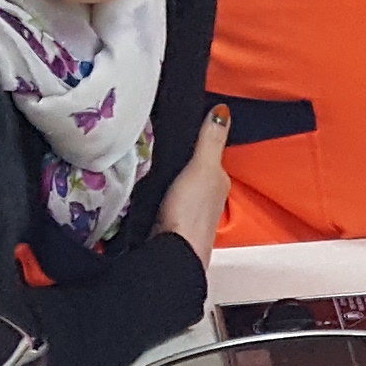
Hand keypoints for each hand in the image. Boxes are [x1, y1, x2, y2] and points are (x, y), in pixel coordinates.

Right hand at [156, 106, 232, 263]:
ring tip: (143, 155)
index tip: (176, 124)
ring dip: (163, 174)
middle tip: (153, 137)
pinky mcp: (166, 222)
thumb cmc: (191, 213)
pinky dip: (154, 190)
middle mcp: (206, 197)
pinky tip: (142, 184)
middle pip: (190, 170)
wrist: (172, 254)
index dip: (194, 141)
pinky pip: (160, 198)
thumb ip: (211, 141)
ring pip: (175, 184)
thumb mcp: (203, 169)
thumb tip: (223, 110)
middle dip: (177, 158)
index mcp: (218, 182)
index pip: (207, 154)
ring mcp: (186, 211)